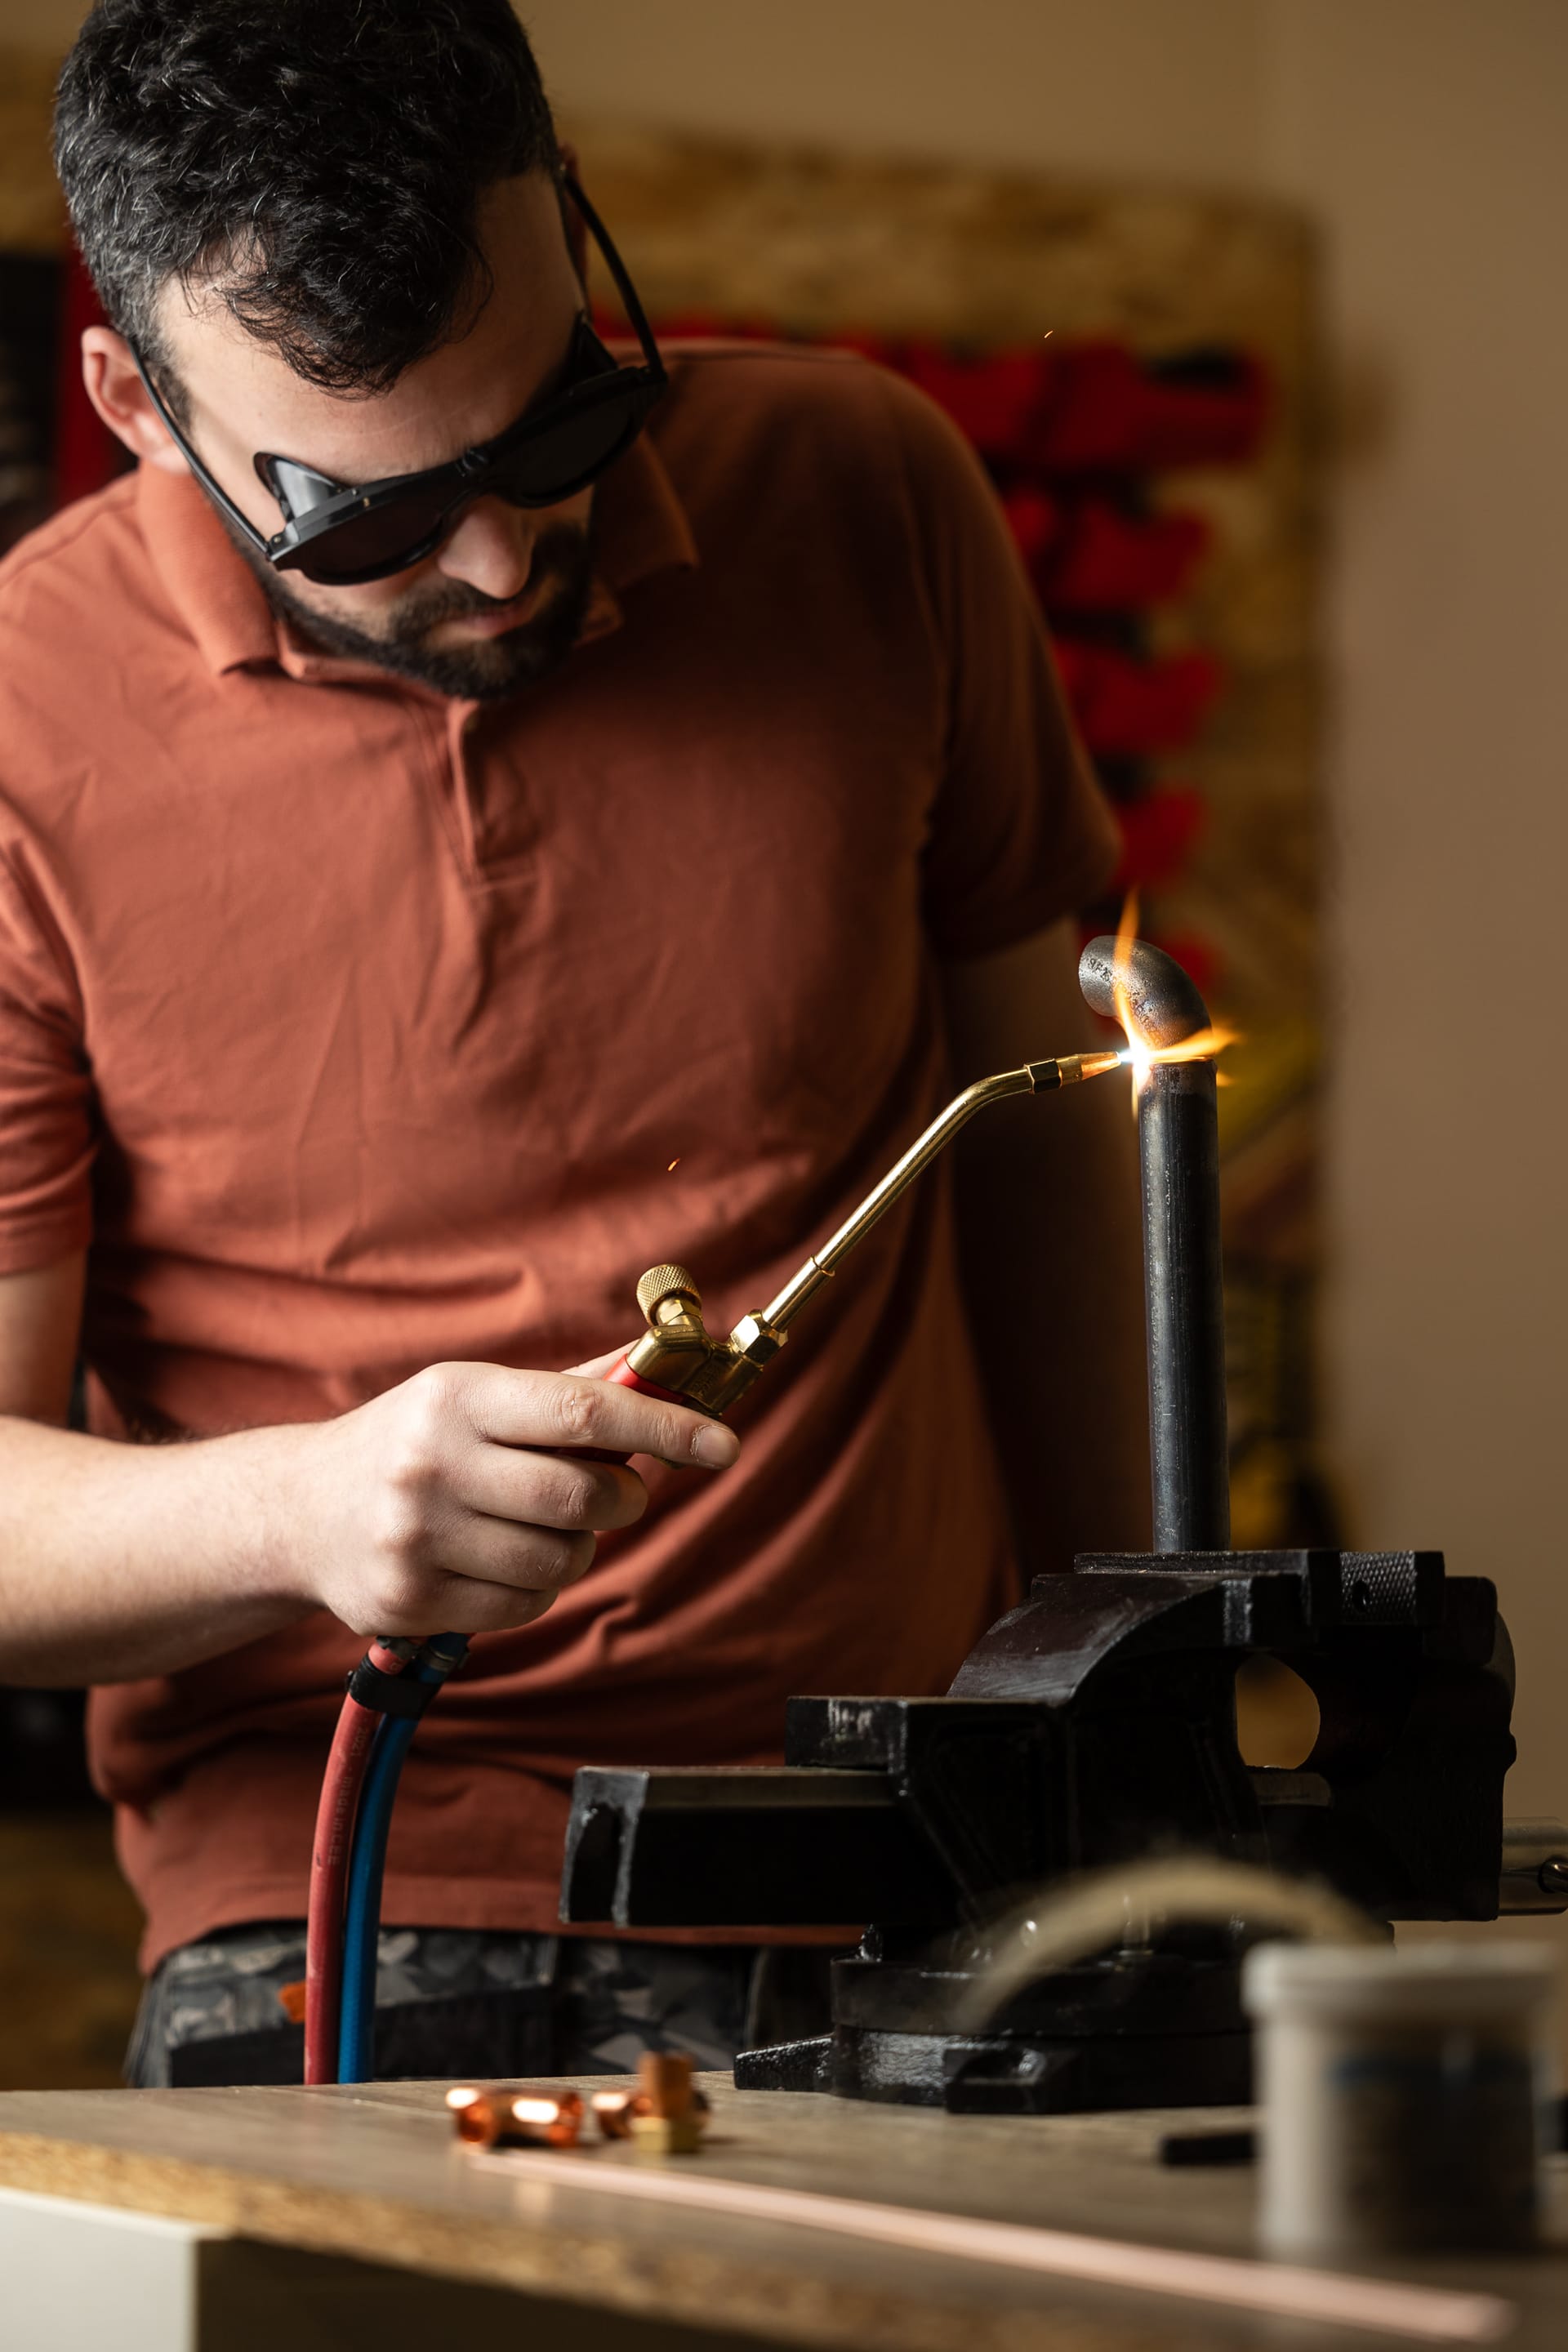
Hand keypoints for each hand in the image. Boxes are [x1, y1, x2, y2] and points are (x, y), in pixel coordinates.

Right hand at [274, 1360, 738, 1637]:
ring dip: (577, 1548)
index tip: (723, 1445)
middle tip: (615, 1493)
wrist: (299, 1510)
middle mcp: (432, 1464)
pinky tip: (502, 1560)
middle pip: (581, 1497)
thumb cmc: (416, 1442)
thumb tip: (671, 1368)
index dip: (666, 1429)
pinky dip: (538, 1586)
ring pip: (560, 1559)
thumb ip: (574, 1390)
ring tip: (541, 1526)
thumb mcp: (478, 1394)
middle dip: (621, 1500)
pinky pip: (525, 1605)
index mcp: (458, 1396)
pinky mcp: (411, 1601)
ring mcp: (417, 1538)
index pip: (585, 1412)